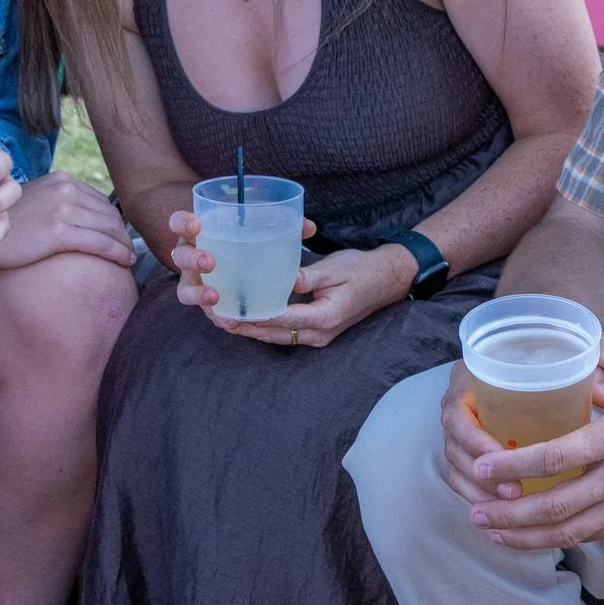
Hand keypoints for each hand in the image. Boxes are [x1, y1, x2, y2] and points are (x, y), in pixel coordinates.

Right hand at [0, 164, 135, 270]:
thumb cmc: (6, 225)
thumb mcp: (35, 203)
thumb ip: (57, 204)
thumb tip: (81, 219)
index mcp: (61, 181)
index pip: (99, 201)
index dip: (113, 221)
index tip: (120, 236)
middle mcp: (65, 190)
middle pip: (108, 214)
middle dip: (121, 233)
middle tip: (129, 251)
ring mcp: (63, 209)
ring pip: (108, 229)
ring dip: (123, 245)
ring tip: (129, 258)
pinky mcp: (60, 232)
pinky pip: (100, 243)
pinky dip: (117, 253)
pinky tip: (125, 262)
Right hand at [167, 207, 323, 319]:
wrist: (231, 262)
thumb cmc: (243, 240)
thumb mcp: (257, 229)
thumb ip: (281, 225)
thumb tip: (308, 227)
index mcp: (198, 232)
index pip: (180, 223)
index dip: (183, 222)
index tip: (196, 224)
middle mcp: (190, 256)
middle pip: (180, 256)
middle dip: (192, 259)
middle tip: (210, 262)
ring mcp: (193, 281)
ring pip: (184, 289)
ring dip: (197, 293)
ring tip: (215, 296)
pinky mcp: (204, 301)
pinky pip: (204, 311)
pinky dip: (215, 315)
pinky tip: (229, 321)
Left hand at [218, 242, 414, 348]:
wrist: (387, 279)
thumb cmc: (362, 269)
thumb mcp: (335, 267)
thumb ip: (308, 276)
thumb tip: (284, 280)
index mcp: (325, 317)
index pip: (281, 320)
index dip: (253, 318)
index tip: (229, 313)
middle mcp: (320, 333)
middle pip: (275, 334)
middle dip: (245, 328)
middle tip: (216, 318)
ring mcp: (319, 335)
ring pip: (278, 337)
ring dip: (252, 329)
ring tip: (224, 320)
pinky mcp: (317, 330)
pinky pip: (286, 332)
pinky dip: (266, 326)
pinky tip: (248, 317)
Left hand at [460, 335, 603, 549]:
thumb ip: (602, 350)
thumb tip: (566, 330)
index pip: (555, 458)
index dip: (513, 467)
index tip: (481, 467)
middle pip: (555, 508)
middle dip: (508, 515)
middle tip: (473, 512)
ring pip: (570, 533)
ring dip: (526, 537)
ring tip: (491, 532)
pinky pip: (590, 536)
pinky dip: (557, 540)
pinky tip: (531, 537)